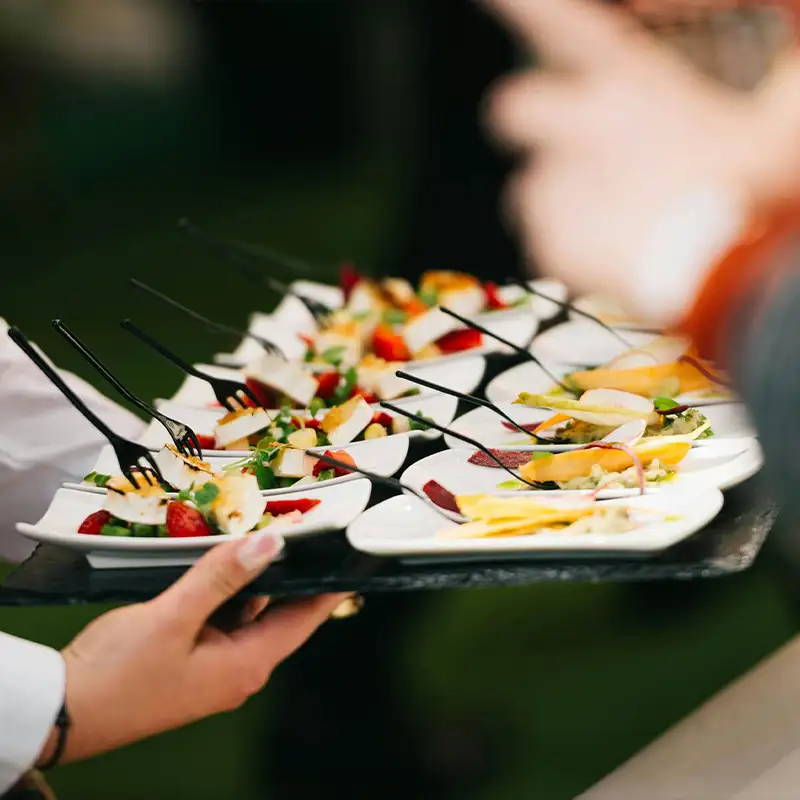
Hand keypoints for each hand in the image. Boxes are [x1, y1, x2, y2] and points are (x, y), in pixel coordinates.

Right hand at [37, 533, 346, 763]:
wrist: (60, 712)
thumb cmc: (117, 673)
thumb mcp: (172, 617)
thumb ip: (222, 577)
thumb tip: (271, 543)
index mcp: (246, 664)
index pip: (305, 619)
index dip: (329, 588)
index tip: (352, 558)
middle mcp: (238, 669)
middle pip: (281, 615)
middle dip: (294, 575)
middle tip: (309, 533)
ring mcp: (215, 666)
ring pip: (251, 614)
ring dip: (259, 580)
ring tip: (271, 537)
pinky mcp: (192, 659)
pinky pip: (224, 619)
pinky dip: (230, 591)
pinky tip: (225, 563)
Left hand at [484, 0, 799, 325]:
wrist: (715, 276)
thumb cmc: (746, 197)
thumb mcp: (776, 129)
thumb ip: (774, 95)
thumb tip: (791, 78)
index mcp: (630, 88)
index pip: (564, 27)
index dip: (526, 8)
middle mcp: (578, 128)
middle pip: (511, 107)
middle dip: (528, 120)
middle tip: (570, 146)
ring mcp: (554, 186)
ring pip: (533, 184)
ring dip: (562, 197)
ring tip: (615, 220)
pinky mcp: (544, 240)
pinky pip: (542, 239)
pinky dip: (566, 246)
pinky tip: (610, 254)